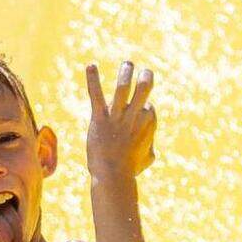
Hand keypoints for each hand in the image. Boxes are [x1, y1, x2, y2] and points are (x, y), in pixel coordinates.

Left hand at [85, 61, 154, 185]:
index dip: (144, 109)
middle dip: (145, 78)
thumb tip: (150, 151)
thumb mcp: (146, 159)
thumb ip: (149, 150)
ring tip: (128, 64)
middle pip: (144, 89)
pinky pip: (96, 95)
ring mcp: (117, 116)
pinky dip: (93, 80)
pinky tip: (91, 66)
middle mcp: (134, 116)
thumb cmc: (129, 170)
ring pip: (123, 88)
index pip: (148, 106)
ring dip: (126, 73)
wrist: (112, 176)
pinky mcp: (100, 118)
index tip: (137, 118)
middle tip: (144, 71)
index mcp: (148, 123)